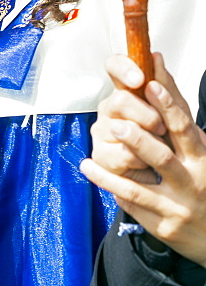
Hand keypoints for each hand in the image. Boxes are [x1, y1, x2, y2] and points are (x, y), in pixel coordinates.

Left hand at [81, 53, 205, 265]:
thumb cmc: (204, 181)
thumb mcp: (197, 147)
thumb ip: (175, 108)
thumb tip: (155, 61)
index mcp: (202, 159)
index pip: (185, 129)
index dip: (168, 106)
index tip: (150, 85)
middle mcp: (191, 182)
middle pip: (163, 158)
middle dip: (139, 141)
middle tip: (117, 126)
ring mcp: (175, 206)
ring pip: (142, 186)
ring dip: (116, 167)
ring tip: (95, 151)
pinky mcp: (160, 224)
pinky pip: (131, 203)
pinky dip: (110, 185)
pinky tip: (90, 168)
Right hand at [88, 55, 166, 178]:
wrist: (168, 176)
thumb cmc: (167, 140)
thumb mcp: (173, 111)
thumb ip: (164, 85)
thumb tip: (156, 57)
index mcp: (126, 91)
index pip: (114, 66)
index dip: (123, 68)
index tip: (139, 79)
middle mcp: (110, 109)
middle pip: (119, 99)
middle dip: (146, 115)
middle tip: (161, 128)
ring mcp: (102, 132)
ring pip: (120, 129)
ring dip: (146, 140)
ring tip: (159, 147)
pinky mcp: (100, 157)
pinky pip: (121, 155)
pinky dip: (141, 161)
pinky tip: (146, 163)